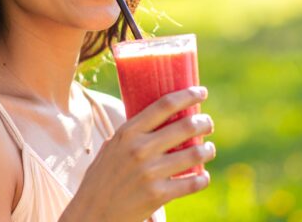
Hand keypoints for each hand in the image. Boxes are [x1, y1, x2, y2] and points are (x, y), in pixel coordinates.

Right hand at [60, 86, 214, 221]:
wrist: (92, 214)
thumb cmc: (102, 178)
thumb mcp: (112, 148)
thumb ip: (133, 134)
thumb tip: (159, 117)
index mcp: (128, 133)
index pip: (164, 105)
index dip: (187, 95)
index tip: (201, 92)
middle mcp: (140, 149)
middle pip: (184, 126)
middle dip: (203, 123)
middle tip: (208, 123)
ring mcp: (150, 173)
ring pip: (194, 154)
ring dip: (207, 150)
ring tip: (208, 149)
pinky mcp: (158, 195)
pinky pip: (192, 183)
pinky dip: (202, 179)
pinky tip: (203, 176)